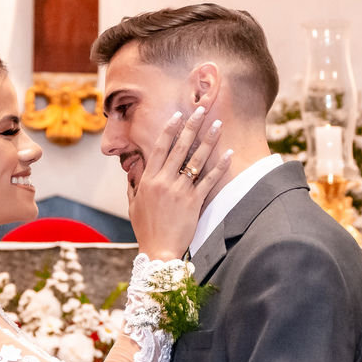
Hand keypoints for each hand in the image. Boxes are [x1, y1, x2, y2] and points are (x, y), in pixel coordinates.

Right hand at [129, 106, 231, 260]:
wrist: (158, 251)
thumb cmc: (145, 230)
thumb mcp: (133, 205)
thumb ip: (133, 185)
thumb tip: (134, 168)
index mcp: (147, 180)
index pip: (160, 148)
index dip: (170, 129)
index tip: (178, 116)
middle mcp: (163, 181)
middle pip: (180, 148)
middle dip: (191, 126)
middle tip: (201, 110)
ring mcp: (179, 191)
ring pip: (196, 160)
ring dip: (208, 140)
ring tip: (217, 124)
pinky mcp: (194, 202)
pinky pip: (209, 180)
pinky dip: (220, 165)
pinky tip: (229, 152)